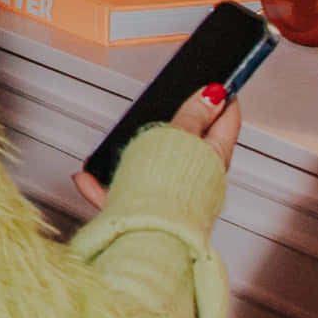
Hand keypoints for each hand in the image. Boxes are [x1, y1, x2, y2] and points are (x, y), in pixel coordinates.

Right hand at [73, 83, 246, 213]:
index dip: (223, 98)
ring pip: (158, 172)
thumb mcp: (177, 136)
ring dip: (139, 159)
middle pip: (193, 148)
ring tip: (122, 148)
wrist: (144, 232)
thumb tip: (213, 95)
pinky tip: (89, 179)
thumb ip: (192, 116)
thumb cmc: (166, 187)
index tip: (220, 84)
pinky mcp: (148, 215)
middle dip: (179, 130)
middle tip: (172, 108)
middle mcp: (201, 182)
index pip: (227, 121)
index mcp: (214, 159)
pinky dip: (106, 187)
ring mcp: (174, 199)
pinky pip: (125, 196)